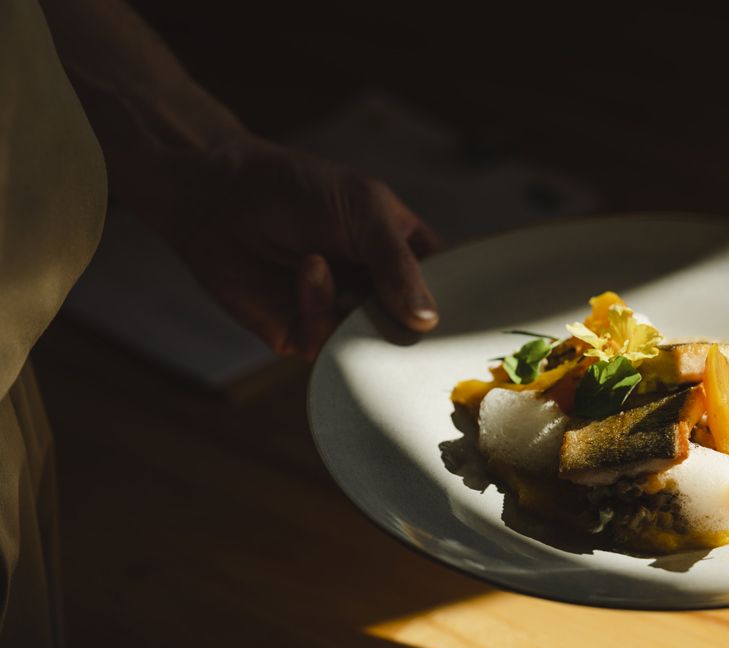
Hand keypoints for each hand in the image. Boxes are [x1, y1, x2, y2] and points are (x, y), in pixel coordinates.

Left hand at [148, 136, 439, 358]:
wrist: (219, 197)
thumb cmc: (297, 189)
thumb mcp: (363, 210)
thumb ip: (397, 264)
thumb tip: (429, 320)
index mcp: (404, 252)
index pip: (447, 286)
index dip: (462, 302)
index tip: (476, 319)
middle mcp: (378, 289)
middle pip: (415, 326)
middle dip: (413, 327)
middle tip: (416, 323)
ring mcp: (343, 314)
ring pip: (373, 343)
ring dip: (356, 309)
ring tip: (324, 261)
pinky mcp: (304, 334)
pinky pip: (327, 340)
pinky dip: (318, 304)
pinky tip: (306, 268)